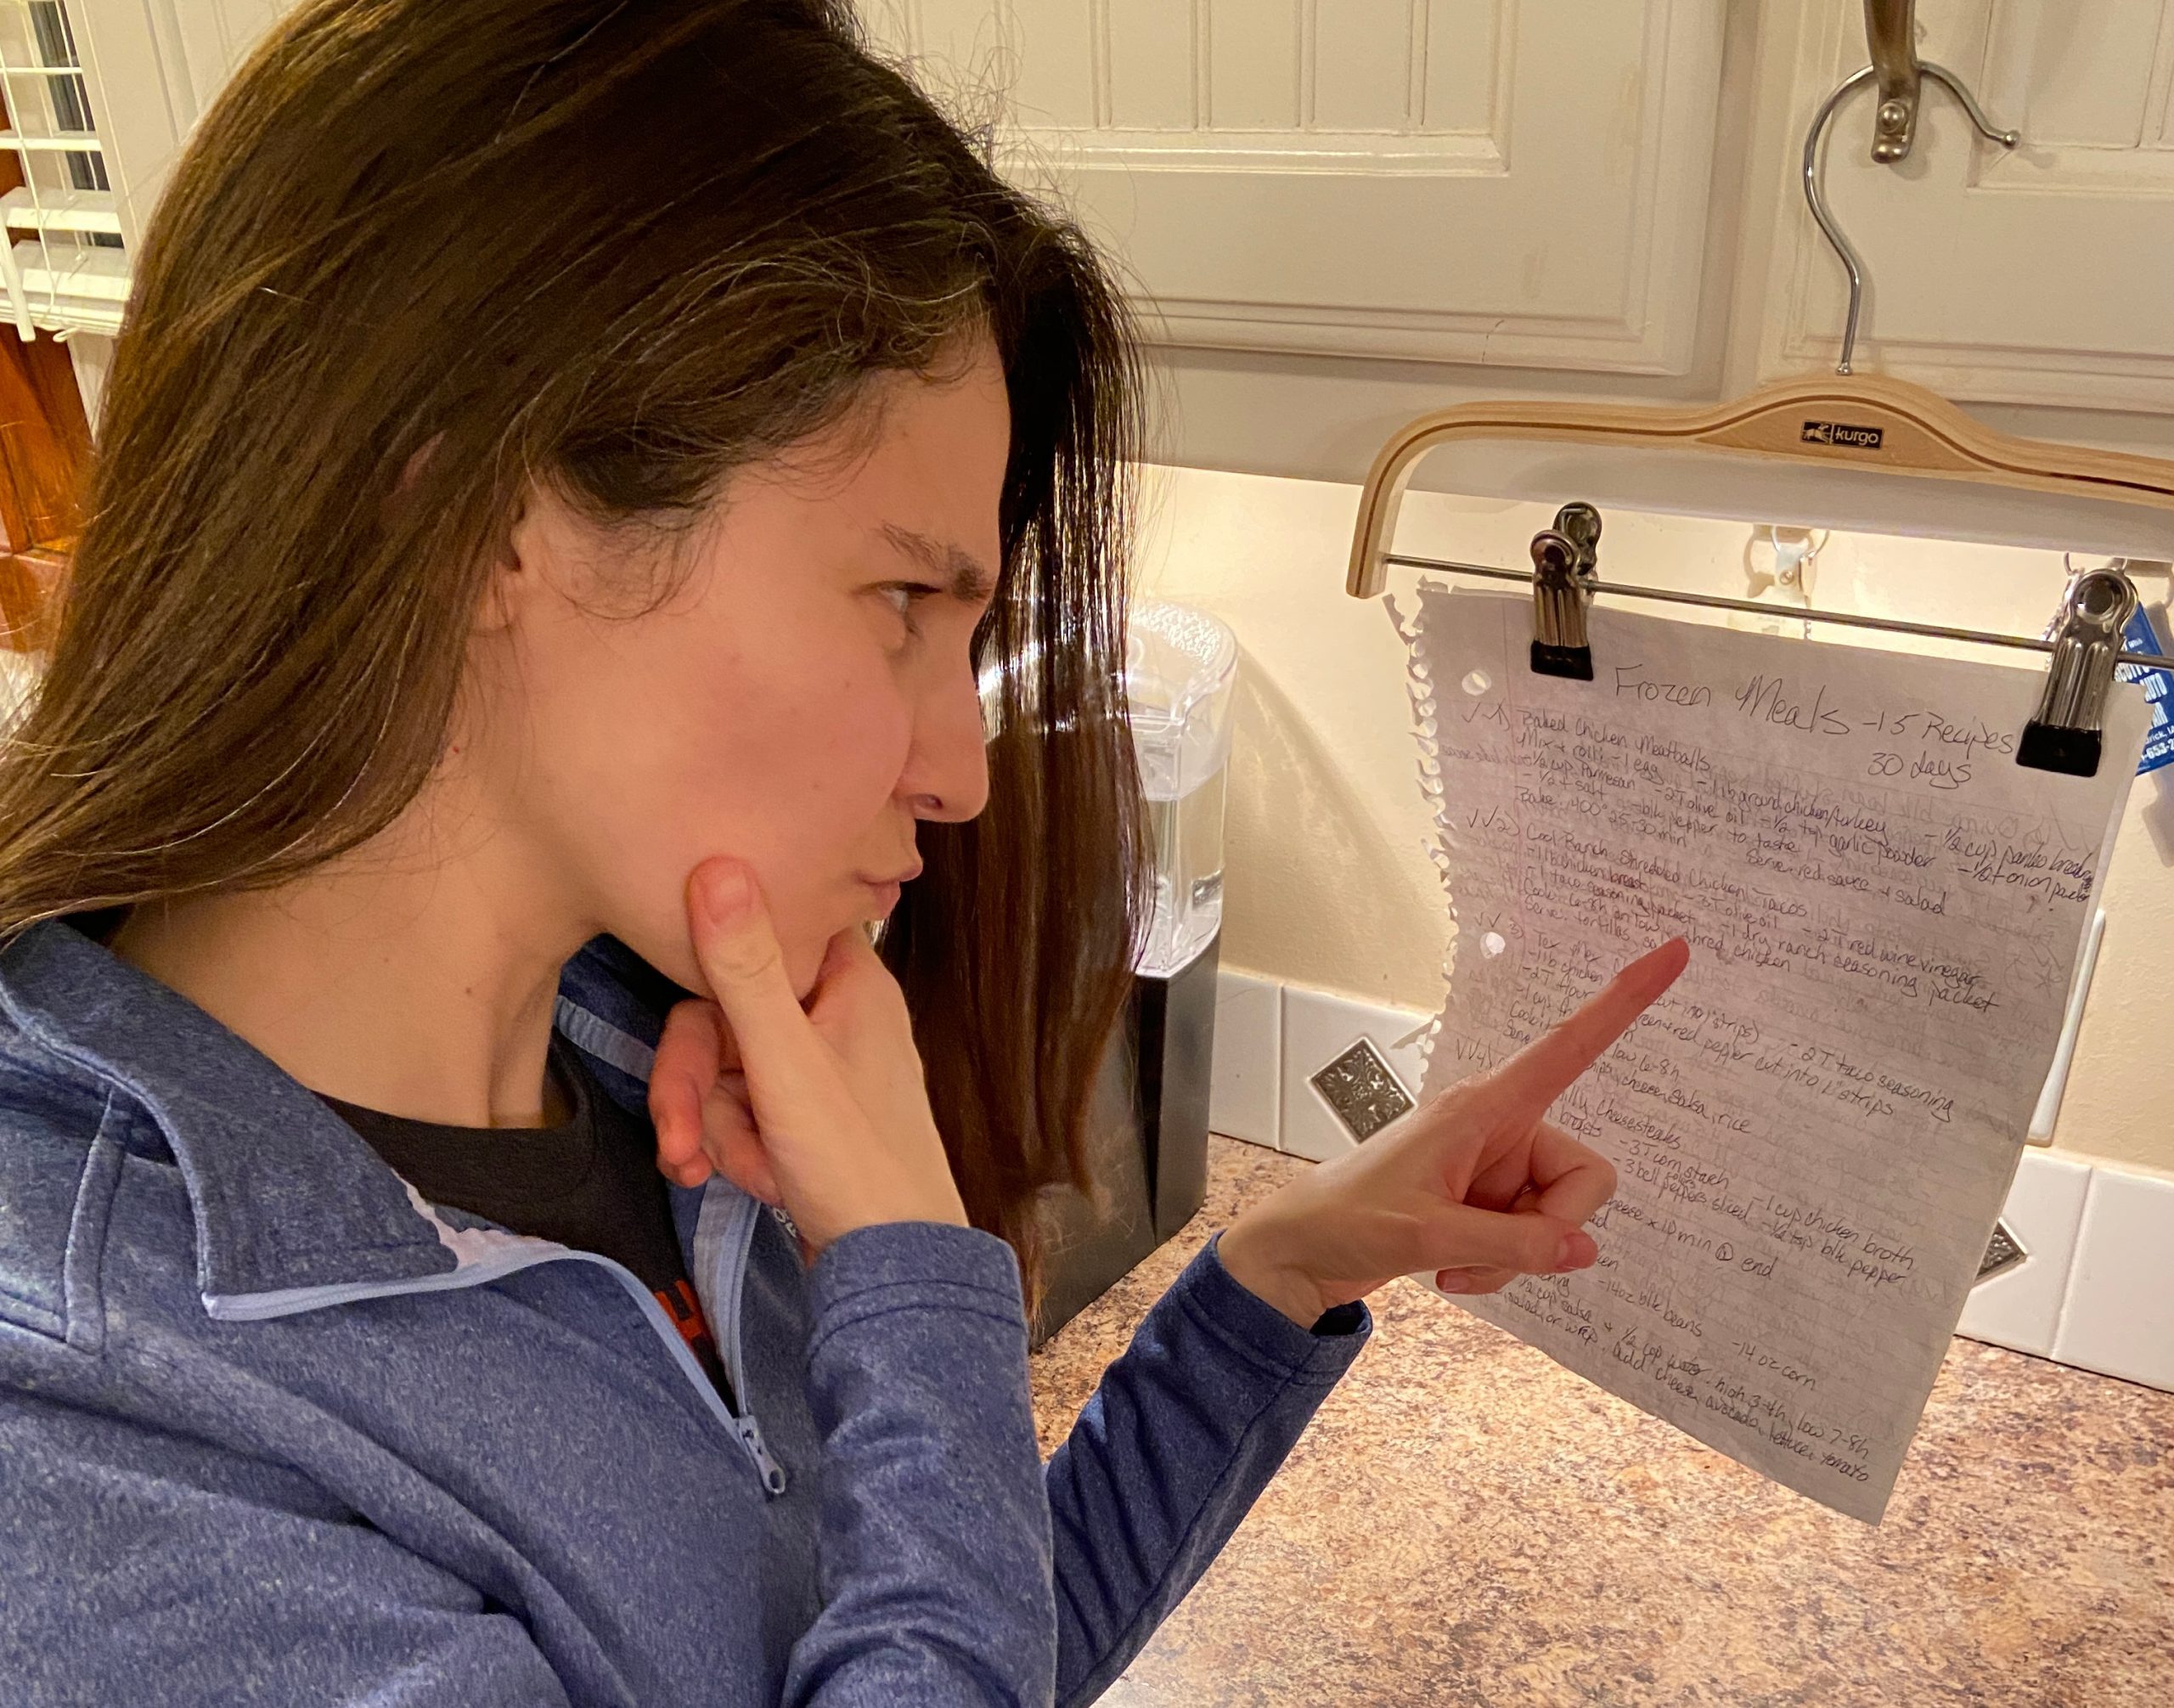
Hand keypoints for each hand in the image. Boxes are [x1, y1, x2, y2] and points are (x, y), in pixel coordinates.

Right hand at [647, 856, 967, 1254]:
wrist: (896, 1271)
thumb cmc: (859, 1168)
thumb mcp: (786, 1063)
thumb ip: (745, 969)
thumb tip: (718, 864)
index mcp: (850, 980)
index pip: (755, 939)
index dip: (709, 987)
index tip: (694, 1029)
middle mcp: (839, 1013)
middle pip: (723, 1015)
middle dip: (697, 1088)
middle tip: (684, 1144)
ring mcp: (823, 1066)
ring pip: (725, 1069)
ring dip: (722, 1130)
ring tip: (760, 1172)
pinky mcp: (808, 1114)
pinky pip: (744, 1108)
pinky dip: (741, 1148)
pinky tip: (766, 1183)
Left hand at [1216, 938, 1689, 1326]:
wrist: (1299, 1253)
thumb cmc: (1348, 1219)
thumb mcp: (1427, 1234)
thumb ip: (1513, 1244)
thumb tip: (1584, 1249)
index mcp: (1486, 1106)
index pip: (1570, 1045)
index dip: (1623, 1001)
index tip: (1673, 951)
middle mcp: (1502, 1129)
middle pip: (1586, 1177)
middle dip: (1551, 1228)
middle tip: (1483, 1251)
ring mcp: (1500, 1170)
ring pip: (1561, 1222)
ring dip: (1516, 1258)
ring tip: (1454, 1264)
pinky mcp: (1492, 1205)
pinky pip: (1535, 1243)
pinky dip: (1501, 1267)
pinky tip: (1450, 1271)